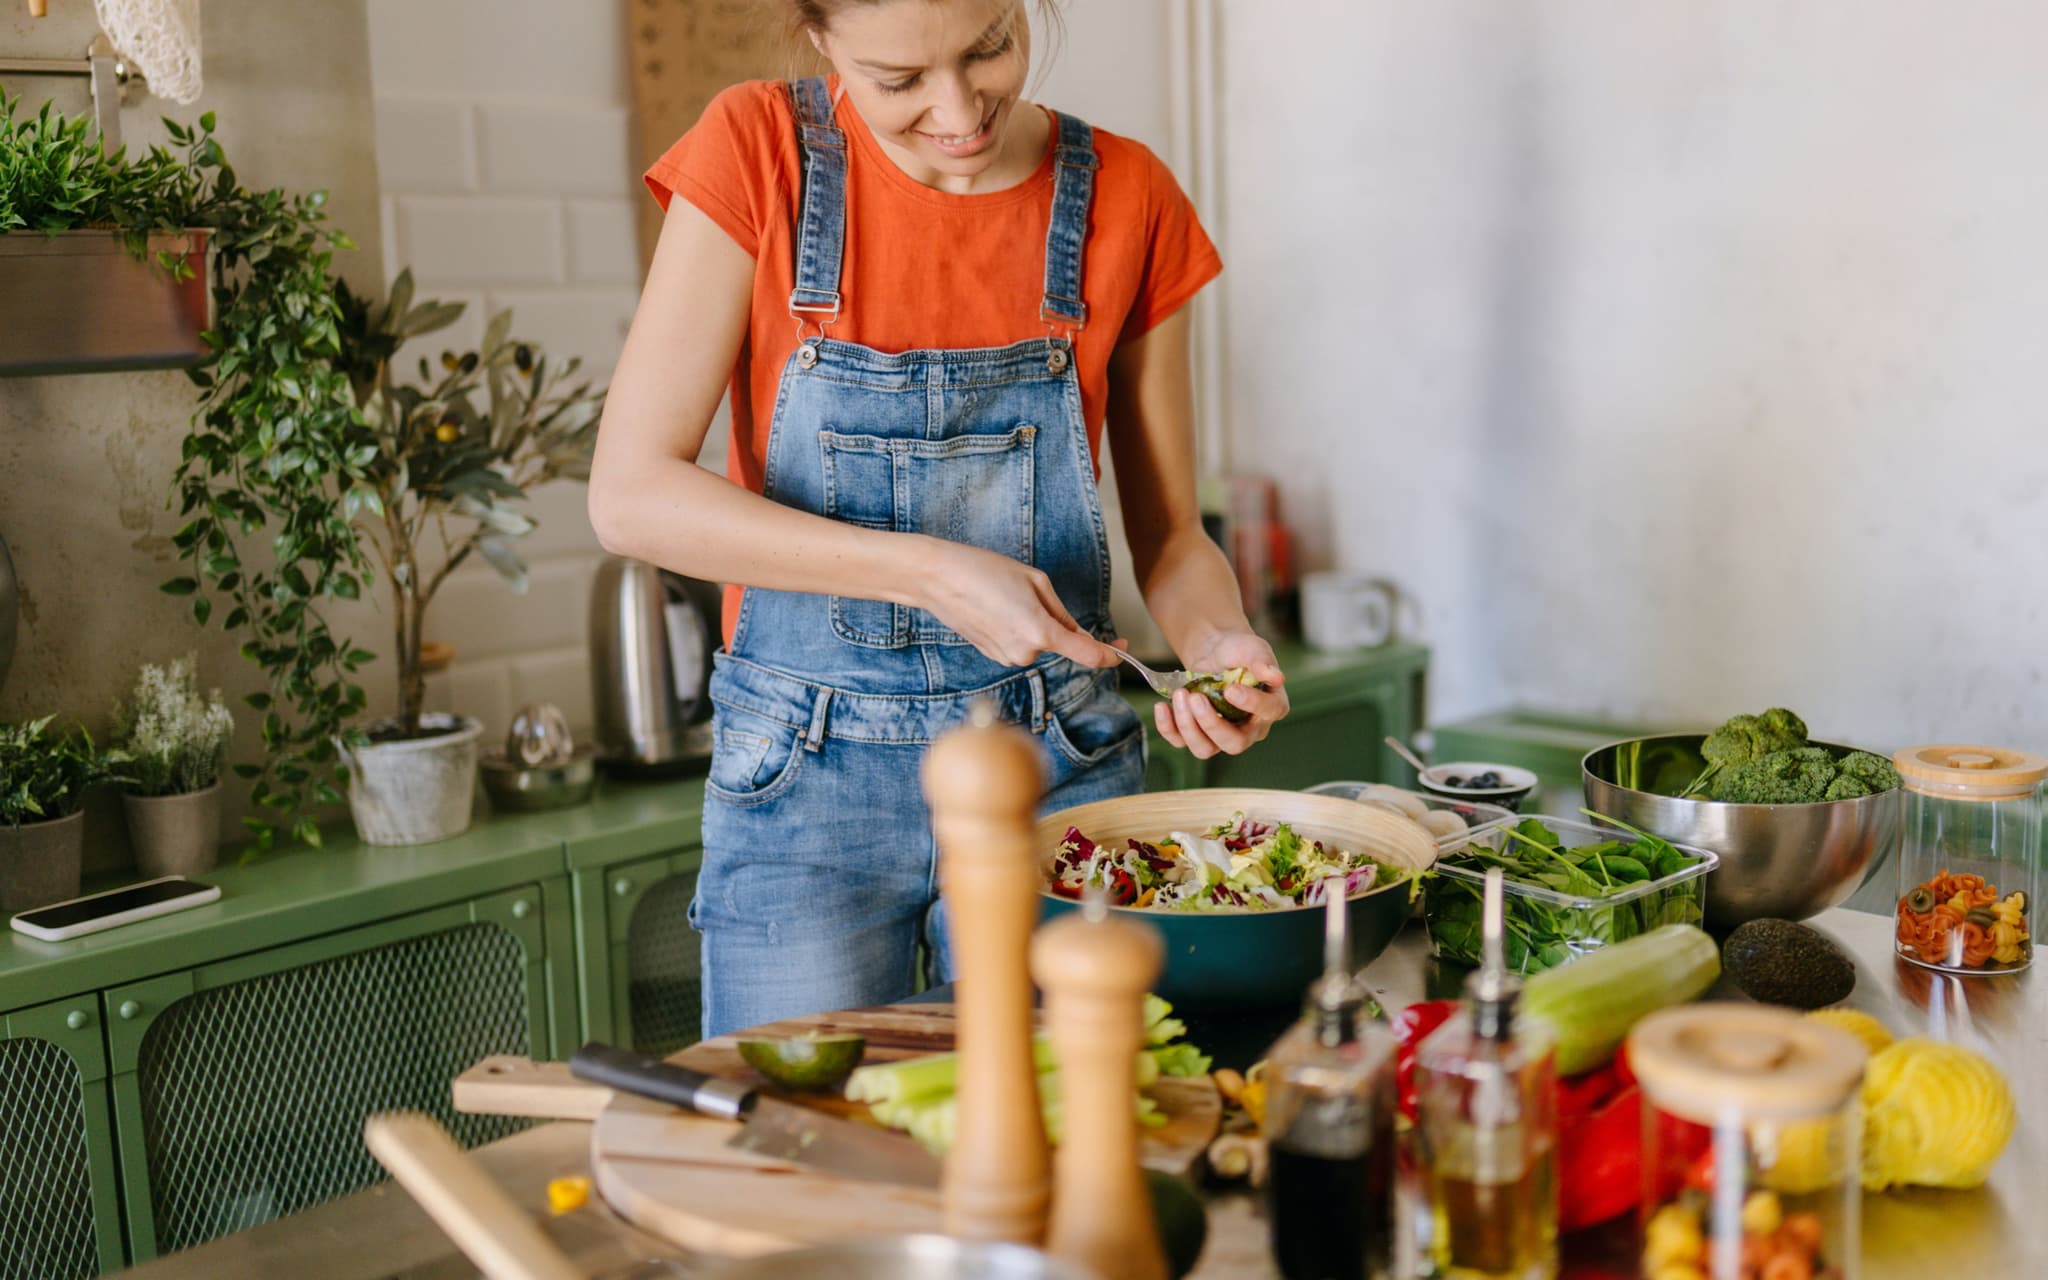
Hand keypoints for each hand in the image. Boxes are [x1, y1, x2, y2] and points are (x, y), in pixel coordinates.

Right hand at [915, 540, 1120, 668]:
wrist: (938, 579)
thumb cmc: (986, 571)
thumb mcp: (1035, 582)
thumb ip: (1061, 613)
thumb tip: (1076, 634)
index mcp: (1041, 633)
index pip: (1088, 654)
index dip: (1110, 653)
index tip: (1122, 647)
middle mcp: (1025, 653)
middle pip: (1060, 643)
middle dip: (1058, 623)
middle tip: (1030, 592)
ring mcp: (1007, 658)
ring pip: (1039, 644)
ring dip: (1035, 625)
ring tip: (1007, 596)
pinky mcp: (994, 655)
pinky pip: (1020, 644)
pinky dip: (1019, 629)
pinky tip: (997, 607)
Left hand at [1154, 630, 1287, 758]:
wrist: (1215, 652)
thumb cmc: (1239, 652)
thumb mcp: (1253, 648)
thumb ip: (1262, 661)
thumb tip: (1276, 676)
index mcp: (1271, 706)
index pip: (1268, 712)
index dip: (1251, 704)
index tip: (1231, 689)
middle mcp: (1249, 729)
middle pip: (1233, 743)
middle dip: (1211, 723)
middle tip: (1196, 698)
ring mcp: (1221, 735)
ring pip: (1205, 748)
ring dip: (1188, 726)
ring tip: (1180, 695)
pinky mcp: (1196, 733)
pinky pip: (1180, 742)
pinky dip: (1168, 728)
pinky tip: (1162, 706)